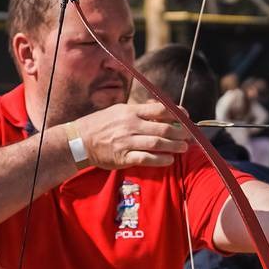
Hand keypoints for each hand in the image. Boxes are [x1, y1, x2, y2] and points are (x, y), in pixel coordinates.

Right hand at [70, 102, 188, 170]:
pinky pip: (146, 159)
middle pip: (163, 128)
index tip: (186, 117)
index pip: (160, 109)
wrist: (78, 141)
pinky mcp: (123, 158)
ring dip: (174, 146)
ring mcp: (126, 142)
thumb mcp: (118, 110)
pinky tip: (169, 160)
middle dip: (180, 132)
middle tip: (189, 136)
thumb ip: (139, 110)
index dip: (177, 113)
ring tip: (183, 148)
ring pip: (157, 143)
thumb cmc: (100, 124)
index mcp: (130, 111)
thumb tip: (160, 109)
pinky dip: (160, 160)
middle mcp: (130, 125)